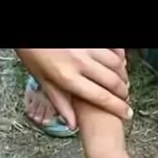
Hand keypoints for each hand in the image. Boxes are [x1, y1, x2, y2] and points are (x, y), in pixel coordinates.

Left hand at [16, 48, 130, 126]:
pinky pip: (112, 48)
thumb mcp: (44, 81)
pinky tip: (118, 62)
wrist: (30, 32)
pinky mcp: (90, 38)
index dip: (118, 108)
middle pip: (113, 82)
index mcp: (68, 79)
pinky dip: (119, 56)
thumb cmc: (33, 54)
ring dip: (123, 74)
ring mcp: (87, 48)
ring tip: (122, 81)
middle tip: (125, 98)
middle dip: (124, 92)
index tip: (127, 114)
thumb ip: (61, 102)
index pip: (101, 98)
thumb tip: (72, 125)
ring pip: (116, 63)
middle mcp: (80, 63)